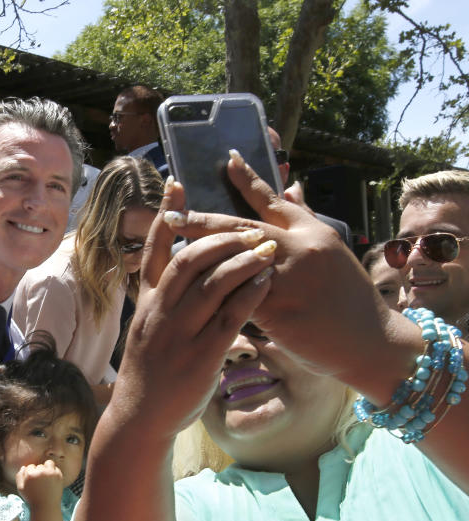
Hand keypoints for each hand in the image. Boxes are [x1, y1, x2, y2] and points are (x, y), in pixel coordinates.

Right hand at [16, 460, 63, 509]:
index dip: (30, 474)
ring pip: (48, 463)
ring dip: (47, 468)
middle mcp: (41, 472)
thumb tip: (24, 467)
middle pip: (39, 466)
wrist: (46, 507)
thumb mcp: (20, 489)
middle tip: (40, 482)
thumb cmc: (32, 499)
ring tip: (46, 478)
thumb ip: (19, 476)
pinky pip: (56, 468)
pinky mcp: (59, 475)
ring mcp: (51, 473)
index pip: (30, 467)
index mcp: (30, 474)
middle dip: (39, 472)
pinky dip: (54, 472)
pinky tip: (52, 481)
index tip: (33, 482)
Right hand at [111, 176, 275, 440]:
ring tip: (267, 247)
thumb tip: (181, 275)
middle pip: (188, 260)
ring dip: (242, 260)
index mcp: (147, 303)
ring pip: (211, 284)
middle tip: (247, 227)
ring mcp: (178, 334)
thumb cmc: (150, 373)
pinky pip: (229, 317)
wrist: (141, 416)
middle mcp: (159, 313)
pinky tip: (266, 281)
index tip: (177, 183)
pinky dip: (249, 295)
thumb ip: (164, 301)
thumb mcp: (148, 330)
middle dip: (220, 238)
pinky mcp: (200, 356)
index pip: (154, 251)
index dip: (167, 216)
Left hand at [164, 152, 411, 399]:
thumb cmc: (347, 298)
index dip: (248, 179)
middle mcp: (300, 248)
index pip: (275, 200)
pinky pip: (240, 298)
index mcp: (312, 232)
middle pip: (243, 227)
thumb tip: (293, 187)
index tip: (226, 159)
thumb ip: (305, 220)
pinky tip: (191, 292)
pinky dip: (218, 294)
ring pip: (236, 262)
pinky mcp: (280, 309)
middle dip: (203, 221)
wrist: (369, 341)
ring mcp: (289, 278)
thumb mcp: (332, 251)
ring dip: (202, 257)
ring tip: (172, 252)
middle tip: (171, 213)